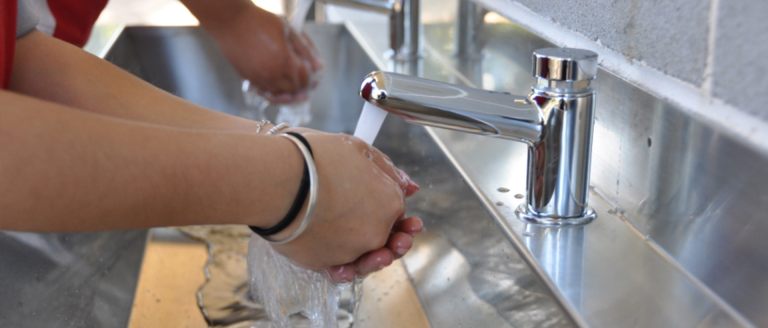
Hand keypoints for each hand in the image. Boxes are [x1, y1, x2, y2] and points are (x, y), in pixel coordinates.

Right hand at [207, 6, 321, 102]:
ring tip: (295, 88)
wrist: (231, 21)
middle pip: (294, 90)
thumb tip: (319, 67)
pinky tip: (279, 87)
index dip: (312, 79)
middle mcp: (271, 74)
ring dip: (289, 93)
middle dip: (303, 87)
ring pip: (279, 95)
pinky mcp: (248, 78)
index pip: (304, 80)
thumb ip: (305, 50)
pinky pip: (264, 92)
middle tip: (307, 82)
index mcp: (284, 61)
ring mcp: (258, 78)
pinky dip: (274, 93)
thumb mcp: (288, 30)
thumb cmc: (260, 21)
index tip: (315, 75)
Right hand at [268, 132, 420, 277]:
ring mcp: (352, 250)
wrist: (274, 178)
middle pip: (386, 236)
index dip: (387, 204)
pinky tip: (344, 264)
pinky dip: (343, 268)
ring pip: (366, 257)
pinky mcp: (326, 263)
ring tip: (361, 247)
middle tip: (376, 226)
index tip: (375, 197)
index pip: (396, 209)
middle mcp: (376, 230)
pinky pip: (341, 270)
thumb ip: (386, 169)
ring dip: (370, 256)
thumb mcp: (356, 149)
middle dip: (390, 234)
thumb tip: (411, 187)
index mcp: (389, 201)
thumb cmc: (312, 156)